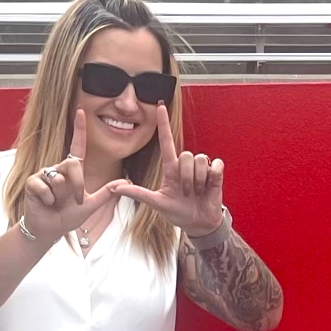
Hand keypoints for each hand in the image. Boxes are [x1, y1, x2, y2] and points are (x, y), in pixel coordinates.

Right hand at [20, 109, 123, 245]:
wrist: (49, 230)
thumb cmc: (68, 216)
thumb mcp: (90, 206)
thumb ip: (106, 194)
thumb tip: (124, 182)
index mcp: (72, 171)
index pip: (77, 146)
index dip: (79, 129)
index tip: (81, 112)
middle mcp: (58, 169)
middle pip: (72, 164)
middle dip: (76, 185)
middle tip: (73, 201)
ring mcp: (44, 174)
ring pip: (58, 178)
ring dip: (61, 196)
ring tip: (56, 203)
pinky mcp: (32, 182)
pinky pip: (44, 187)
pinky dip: (48, 199)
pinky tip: (45, 203)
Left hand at [114, 105, 224, 235]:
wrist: (199, 224)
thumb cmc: (178, 212)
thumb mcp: (156, 203)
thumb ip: (137, 193)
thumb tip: (114, 188)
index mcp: (171, 168)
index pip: (166, 141)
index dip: (163, 123)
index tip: (160, 106)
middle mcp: (186, 164)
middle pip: (185, 155)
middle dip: (186, 177)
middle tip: (186, 192)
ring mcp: (202, 168)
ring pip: (199, 159)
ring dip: (198, 180)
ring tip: (197, 192)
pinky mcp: (216, 172)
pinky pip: (215, 165)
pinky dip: (212, 177)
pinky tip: (209, 186)